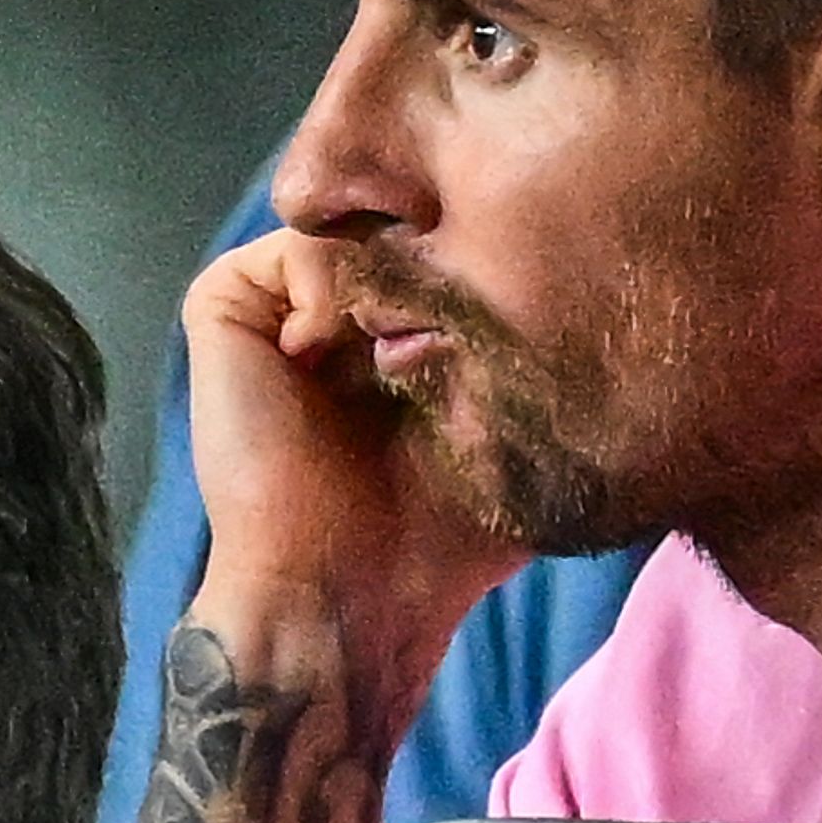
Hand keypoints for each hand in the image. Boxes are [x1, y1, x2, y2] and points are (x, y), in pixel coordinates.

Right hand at [181, 229, 528, 711]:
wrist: (349, 593)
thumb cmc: (439, 540)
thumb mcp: (518, 437)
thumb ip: (544, 367)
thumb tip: (595, 295)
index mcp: (399, 339)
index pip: (448, 252)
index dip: (487, 260)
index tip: (513, 294)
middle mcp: (338, 315)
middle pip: (399, 229)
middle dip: (440, 258)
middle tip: (453, 326)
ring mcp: (279, 308)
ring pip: (349, 230)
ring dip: (384, 279)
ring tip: (396, 354)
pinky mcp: (226, 308)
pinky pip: (291, 245)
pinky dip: (326, 283)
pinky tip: (335, 353)